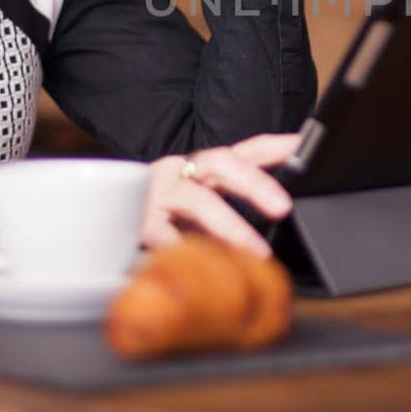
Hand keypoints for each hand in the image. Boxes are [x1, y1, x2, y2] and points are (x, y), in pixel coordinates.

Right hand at [141, 133, 296, 256]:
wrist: (103, 218)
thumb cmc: (169, 213)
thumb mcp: (207, 202)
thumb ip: (239, 201)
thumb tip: (286, 208)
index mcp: (203, 164)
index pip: (248, 148)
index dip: (278, 145)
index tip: (306, 146)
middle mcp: (183, 171)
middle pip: (222, 163)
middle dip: (254, 182)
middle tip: (283, 206)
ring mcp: (161, 195)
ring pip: (198, 202)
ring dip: (231, 227)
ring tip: (257, 252)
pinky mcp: (142, 225)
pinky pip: (168, 239)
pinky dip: (190, 251)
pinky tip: (209, 266)